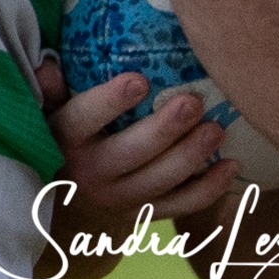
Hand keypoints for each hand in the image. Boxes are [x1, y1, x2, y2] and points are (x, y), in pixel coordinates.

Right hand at [36, 69, 240, 278]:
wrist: (67, 207)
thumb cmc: (64, 141)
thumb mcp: (46, 116)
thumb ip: (48, 91)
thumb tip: (49, 65)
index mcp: (65, 142)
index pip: (82, 121)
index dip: (109, 102)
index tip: (138, 79)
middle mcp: (91, 174)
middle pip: (131, 153)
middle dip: (164, 129)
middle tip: (193, 102)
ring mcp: (121, 199)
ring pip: (160, 181)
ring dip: (191, 155)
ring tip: (217, 129)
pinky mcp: (145, 213)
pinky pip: (180, 205)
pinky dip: (209, 189)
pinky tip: (232, 165)